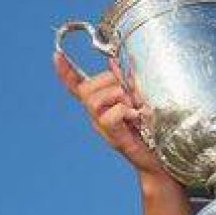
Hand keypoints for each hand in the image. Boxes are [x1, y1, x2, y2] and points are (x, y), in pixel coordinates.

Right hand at [53, 52, 165, 176]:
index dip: (65, 71)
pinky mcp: (113, 137)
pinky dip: (124, 111)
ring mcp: (102, 127)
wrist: (159, 160)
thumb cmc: (150, 128)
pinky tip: (136, 116)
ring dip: (118, 97)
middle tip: (130, 95)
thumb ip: (127, 82)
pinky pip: (109, 116)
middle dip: (109, 82)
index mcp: (102, 104)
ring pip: (94, 101)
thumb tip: (114, 62)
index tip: (56, 54)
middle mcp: (97, 115)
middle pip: (87, 88)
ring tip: (134, 107)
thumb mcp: (140, 99)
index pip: (77, 86)